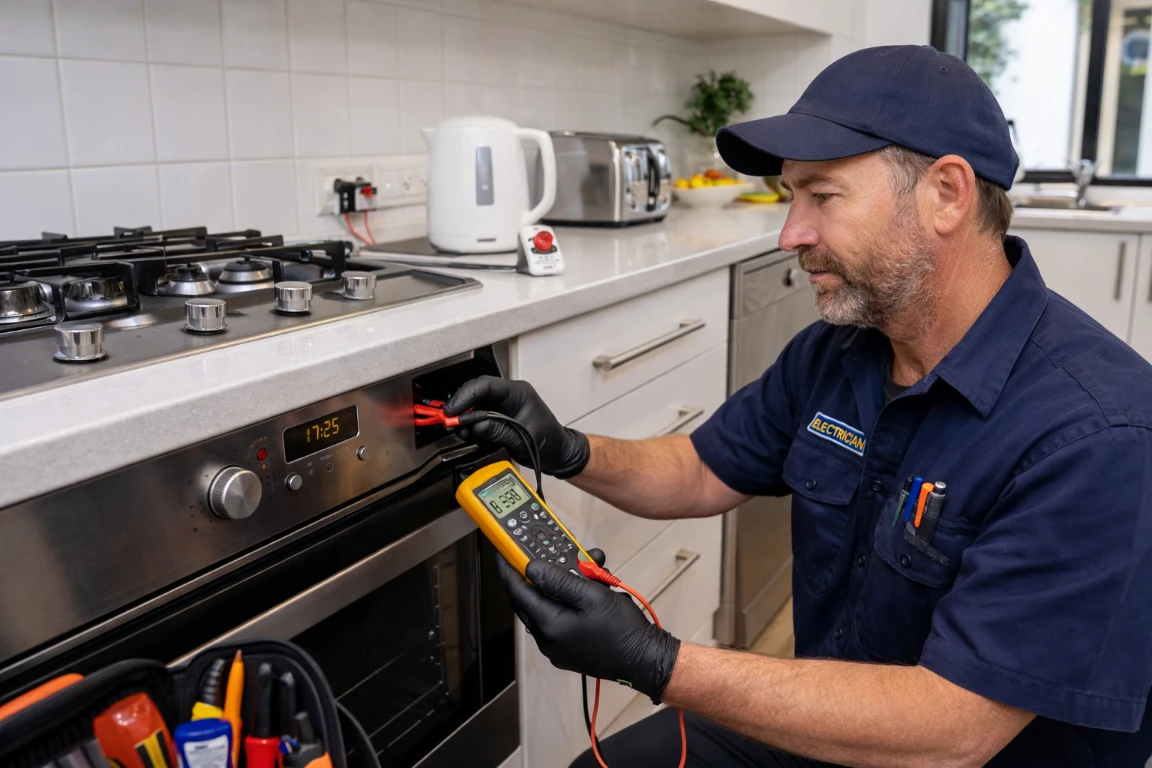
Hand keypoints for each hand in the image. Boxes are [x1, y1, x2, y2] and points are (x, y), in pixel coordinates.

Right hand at [445, 376, 589, 478]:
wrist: (559, 453)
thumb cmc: (550, 442)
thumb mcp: (523, 437)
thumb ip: (497, 429)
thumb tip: (474, 425)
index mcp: (518, 392)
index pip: (486, 385)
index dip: (466, 396)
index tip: (454, 410)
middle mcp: (509, 395)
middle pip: (477, 392)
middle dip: (461, 405)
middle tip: (449, 419)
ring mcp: (503, 406)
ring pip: (476, 404)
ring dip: (465, 416)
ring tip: (458, 428)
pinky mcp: (499, 417)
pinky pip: (479, 416)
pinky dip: (470, 424)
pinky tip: (467, 432)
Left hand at [497, 550, 680, 702]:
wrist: (645, 660)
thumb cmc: (621, 629)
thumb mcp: (591, 596)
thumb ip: (558, 580)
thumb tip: (531, 568)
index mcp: (548, 625)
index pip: (518, 592)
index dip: (509, 569)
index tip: (504, 552)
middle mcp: (547, 640)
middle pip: (532, 599)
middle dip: (542, 574)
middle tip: (549, 554)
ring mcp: (557, 647)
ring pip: (549, 607)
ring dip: (563, 586)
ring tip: (588, 570)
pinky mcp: (569, 650)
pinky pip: (561, 619)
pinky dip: (570, 602)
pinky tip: (591, 589)